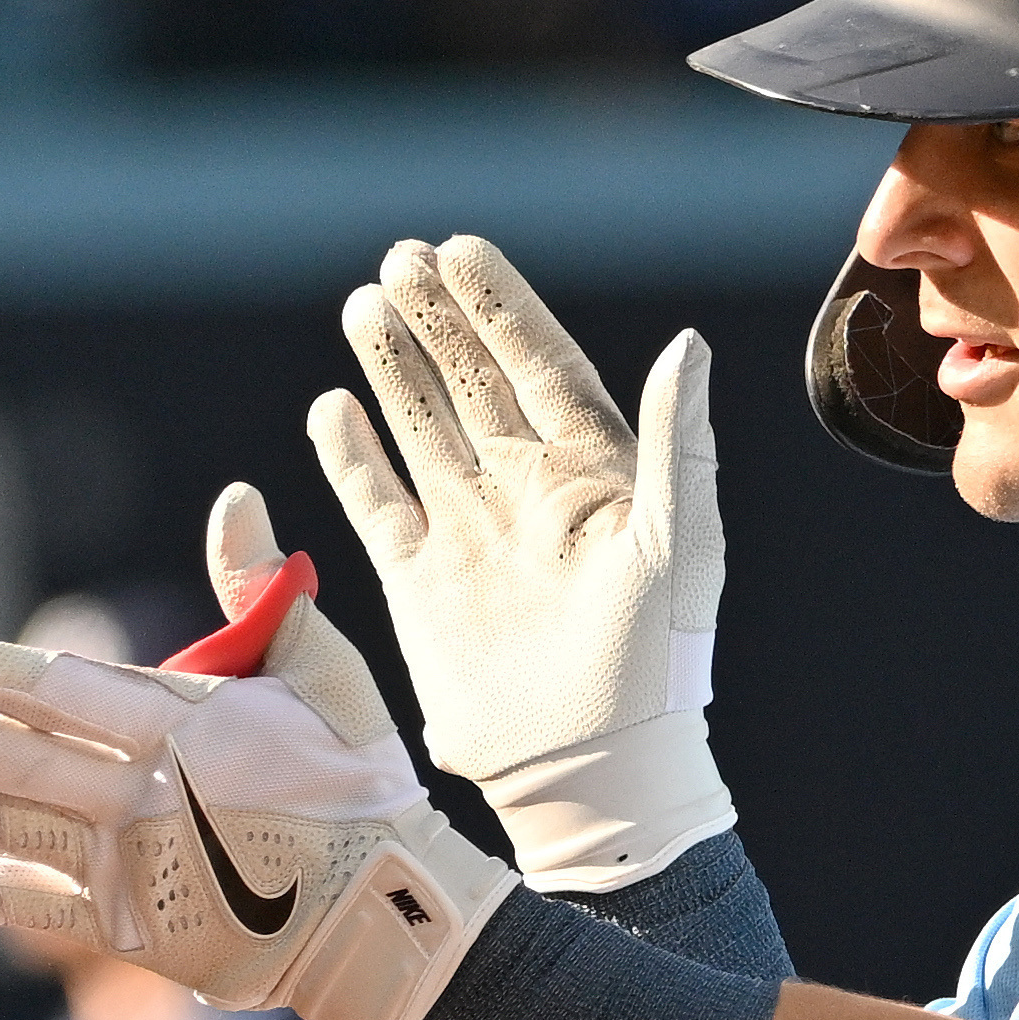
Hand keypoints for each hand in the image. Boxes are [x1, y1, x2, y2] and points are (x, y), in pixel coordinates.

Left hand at [0, 483, 514, 1019]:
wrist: (387, 912)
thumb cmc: (359, 782)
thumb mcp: (327, 671)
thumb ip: (263, 591)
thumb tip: (235, 496)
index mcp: (192, 727)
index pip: (62, 689)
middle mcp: (145, 796)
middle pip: (7, 759)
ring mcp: (128, 867)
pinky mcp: (123, 926)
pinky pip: (12, 902)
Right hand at [313, 234, 732, 891]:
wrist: (594, 769)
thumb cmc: (657, 662)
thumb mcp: (682, 545)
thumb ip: (678, 443)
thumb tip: (688, 343)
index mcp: (597, 474)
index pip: (542, 366)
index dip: (503, 307)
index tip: (464, 250)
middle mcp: (528, 491)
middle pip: (474, 383)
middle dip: (438, 321)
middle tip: (400, 258)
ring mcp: (470, 531)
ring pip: (422, 427)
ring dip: (392, 368)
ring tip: (363, 303)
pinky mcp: (419, 581)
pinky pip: (377, 501)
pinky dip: (352, 456)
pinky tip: (330, 405)